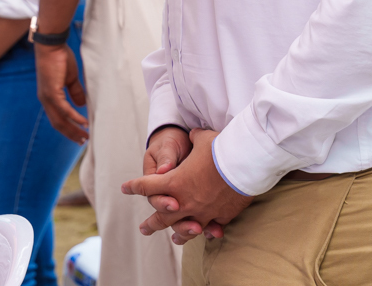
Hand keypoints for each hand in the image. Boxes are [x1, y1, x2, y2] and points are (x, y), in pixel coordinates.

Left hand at [35, 43, 88, 144]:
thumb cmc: (59, 58)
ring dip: (73, 129)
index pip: (57, 118)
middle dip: (71, 134)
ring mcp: (48, 97)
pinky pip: (64, 109)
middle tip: (83, 142)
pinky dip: (74, 117)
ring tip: (84, 137)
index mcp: (49, 97)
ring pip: (60, 120)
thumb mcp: (69, 78)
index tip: (79, 135)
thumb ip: (74, 91)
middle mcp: (46, 100)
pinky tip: (83, 122)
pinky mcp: (52, 92)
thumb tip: (81, 104)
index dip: (68, 128)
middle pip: (58, 123)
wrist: (52, 46)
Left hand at [123, 129, 250, 245]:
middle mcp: (185, 201)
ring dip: (178, 233)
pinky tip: (206, 234)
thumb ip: (195, 138)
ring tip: (174, 238)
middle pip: (162, 216)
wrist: (245, 164)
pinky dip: (207, 231)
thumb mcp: (203, 139)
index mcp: (175, 182)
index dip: (135, 186)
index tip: (125, 188)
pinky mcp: (220, 216)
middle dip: (151, 223)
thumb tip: (194, 134)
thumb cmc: (221, 148)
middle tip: (143, 228)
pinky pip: (210, 228)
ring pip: (185, 228)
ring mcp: (203, 212)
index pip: (148, 186)